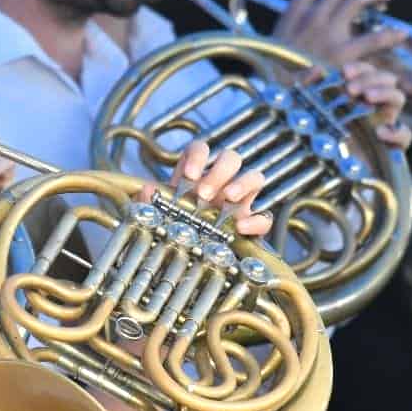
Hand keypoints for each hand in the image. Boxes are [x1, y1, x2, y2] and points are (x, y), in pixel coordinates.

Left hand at [141, 140, 273, 236]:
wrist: (189, 260)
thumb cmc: (174, 230)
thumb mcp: (157, 215)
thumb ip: (149, 202)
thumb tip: (146, 190)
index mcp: (197, 175)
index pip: (201, 150)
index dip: (198, 156)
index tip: (189, 174)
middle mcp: (221, 183)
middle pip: (231, 158)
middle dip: (220, 171)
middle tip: (204, 193)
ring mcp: (241, 202)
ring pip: (255, 177)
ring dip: (243, 183)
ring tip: (228, 198)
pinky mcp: (253, 225)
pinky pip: (264, 216)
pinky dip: (257, 219)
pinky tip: (241, 227)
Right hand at [272, 0, 407, 66]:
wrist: (277, 100)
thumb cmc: (276, 77)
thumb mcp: (275, 45)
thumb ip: (291, 28)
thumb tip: (304, 18)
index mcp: (293, 13)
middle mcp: (312, 18)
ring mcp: (328, 35)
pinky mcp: (343, 57)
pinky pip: (375, 38)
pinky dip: (391, 34)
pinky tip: (401, 33)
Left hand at [308, 62, 410, 150]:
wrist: (318, 176)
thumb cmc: (311, 140)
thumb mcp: (302, 111)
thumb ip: (305, 88)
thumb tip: (317, 70)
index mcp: (358, 97)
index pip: (368, 73)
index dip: (360, 69)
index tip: (344, 72)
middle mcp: (374, 108)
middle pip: (387, 81)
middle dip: (372, 78)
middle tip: (352, 89)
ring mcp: (384, 125)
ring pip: (398, 99)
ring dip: (385, 93)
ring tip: (366, 98)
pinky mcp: (390, 148)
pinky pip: (405, 136)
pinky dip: (396, 131)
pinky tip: (379, 132)